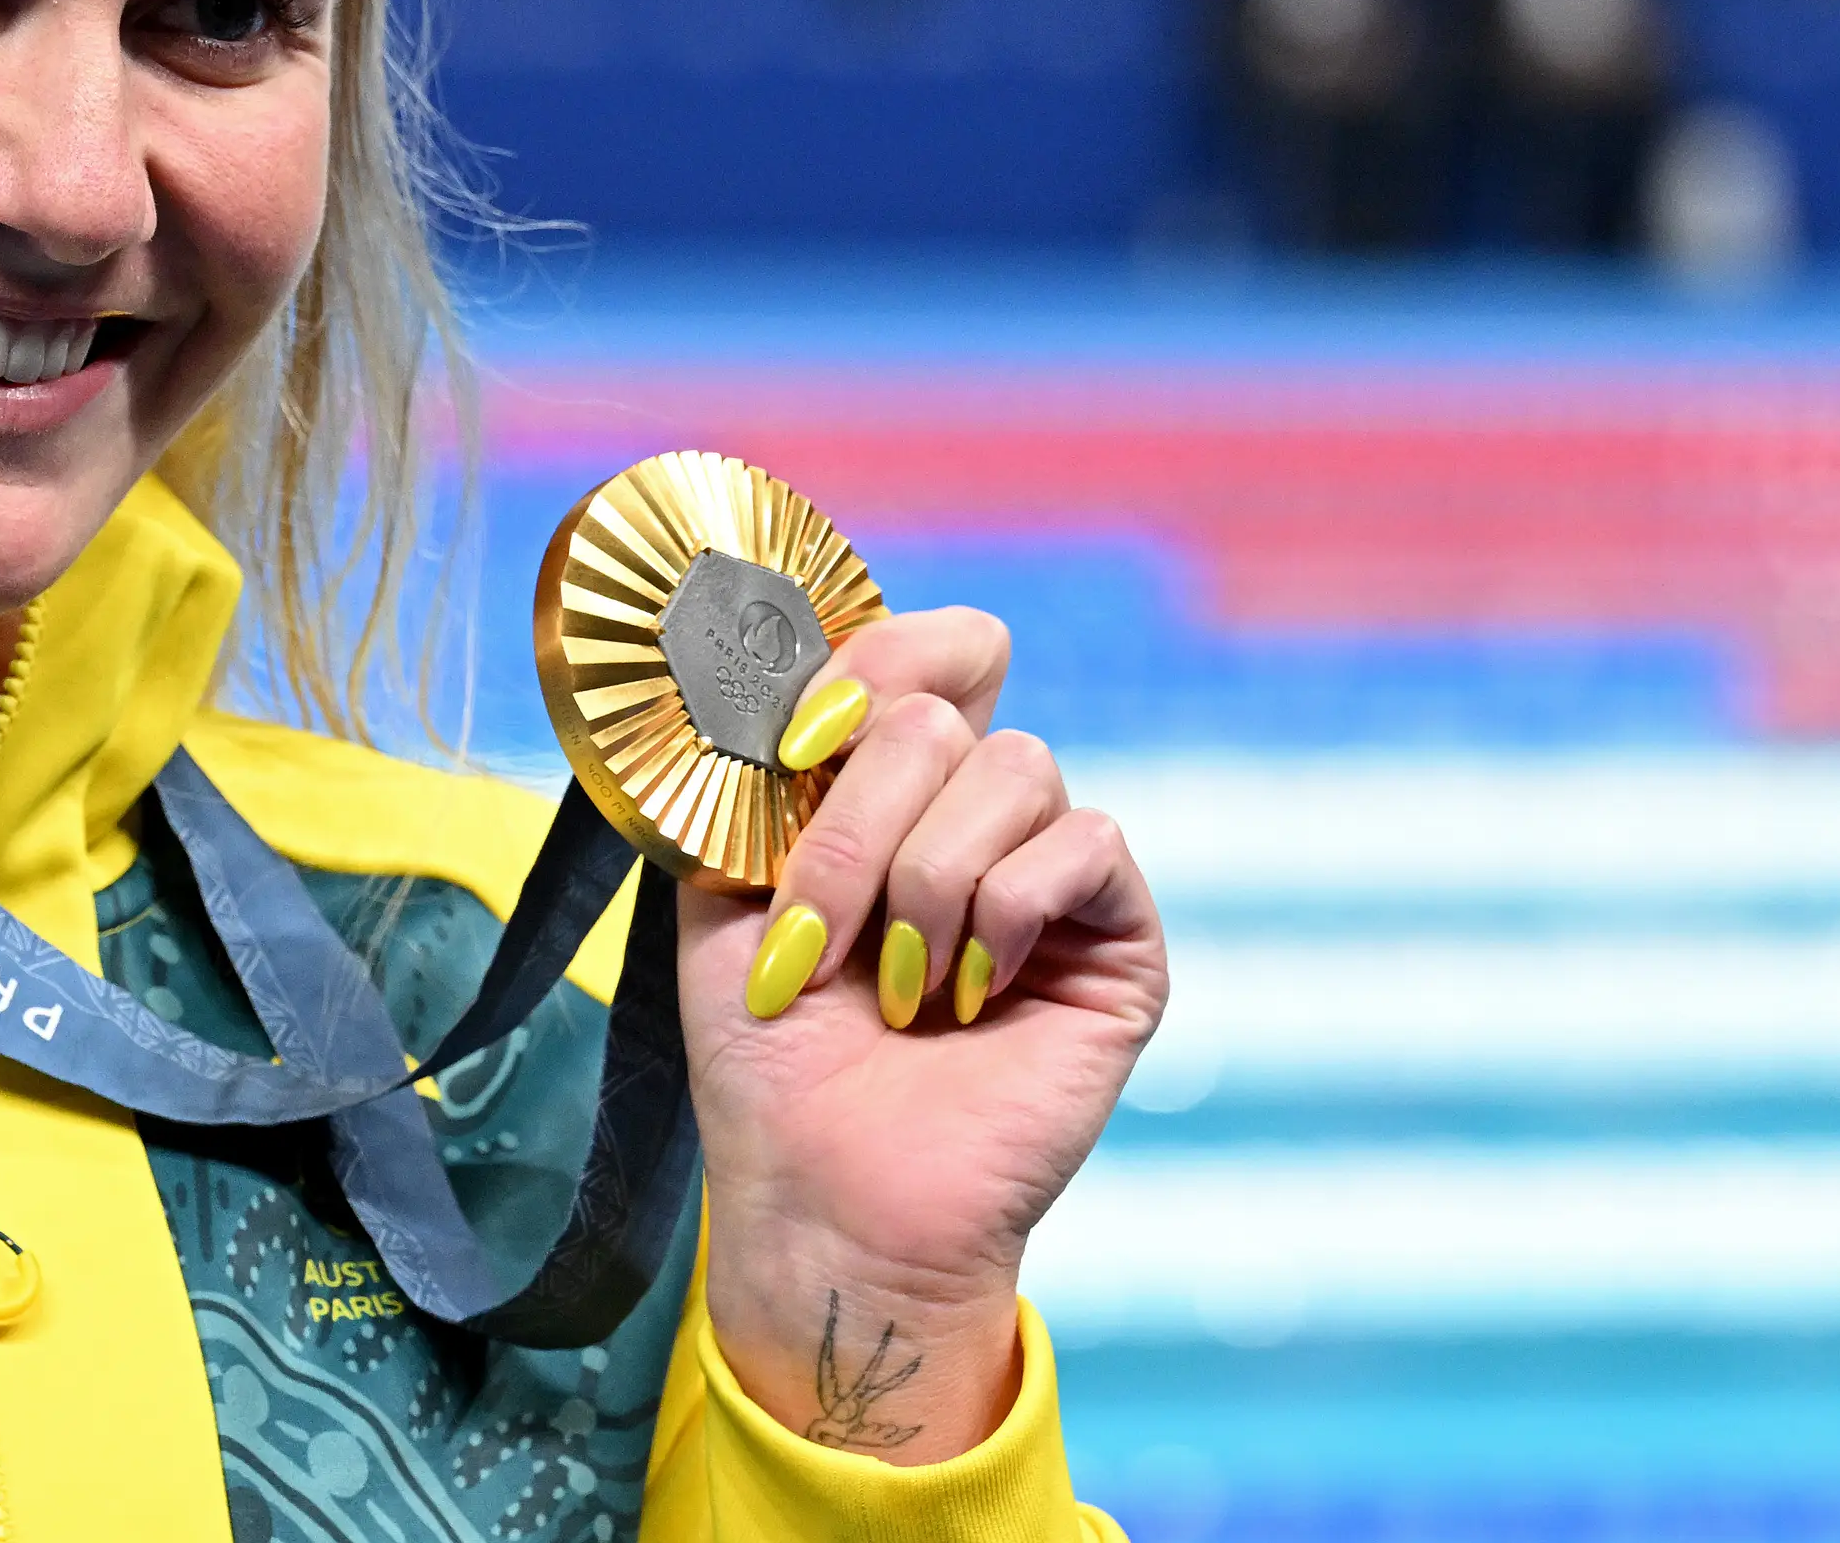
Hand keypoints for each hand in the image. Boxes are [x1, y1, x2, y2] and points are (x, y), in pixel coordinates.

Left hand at [673, 607, 1166, 1463]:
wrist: (824, 1188)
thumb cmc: (767, 1051)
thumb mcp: (722, 883)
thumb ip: (754, 767)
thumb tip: (782, 659)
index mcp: (882, 789)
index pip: (920, 653)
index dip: (869, 664)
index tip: (797, 744)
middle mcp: (972, 815)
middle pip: (938, 714)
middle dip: (853, 827)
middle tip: (819, 939)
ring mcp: (1050, 873)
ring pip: (1015, 768)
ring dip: (923, 881)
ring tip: (894, 986)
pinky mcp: (1117, 938)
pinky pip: (1085, 845)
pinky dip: (1003, 913)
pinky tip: (965, 993)